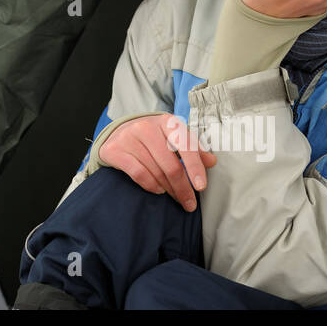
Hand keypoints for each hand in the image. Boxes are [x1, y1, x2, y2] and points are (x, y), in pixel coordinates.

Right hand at [98, 114, 215, 211]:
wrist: (120, 132)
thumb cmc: (154, 137)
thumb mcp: (174, 137)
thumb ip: (193, 148)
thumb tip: (211, 161)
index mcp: (167, 122)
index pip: (185, 145)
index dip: (195, 167)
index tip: (201, 187)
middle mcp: (147, 127)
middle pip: (171, 165)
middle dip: (183, 188)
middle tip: (190, 203)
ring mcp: (129, 138)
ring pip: (156, 172)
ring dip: (169, 190)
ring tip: (175, 196)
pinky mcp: (115, 151)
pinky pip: (139, 175)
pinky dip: (152, 186)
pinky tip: (159, 190)